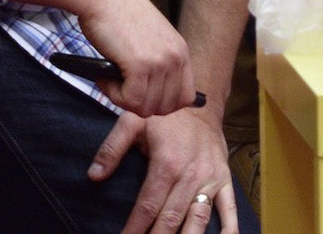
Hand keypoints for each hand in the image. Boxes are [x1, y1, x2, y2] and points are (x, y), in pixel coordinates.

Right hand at [75, 0, 196, 118]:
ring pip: (146, 107)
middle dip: (139, 104)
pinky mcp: (141, 66)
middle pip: (165, 108)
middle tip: (121, 86)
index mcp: (181, 51)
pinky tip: (105, 76)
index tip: (141, 94)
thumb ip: (160, 64)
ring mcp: (160, 62)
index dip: (161, 103)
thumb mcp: (151, 39)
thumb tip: (156, 98)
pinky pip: (130, 101)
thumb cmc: (119, 16)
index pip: (185, 97)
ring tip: (111, 78)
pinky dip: (113, 94)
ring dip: (123, 99)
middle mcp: (176, 57)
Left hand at [93, 103, 233, 233]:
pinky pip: (229, 208)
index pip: (146, 208)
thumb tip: (93, 175)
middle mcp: (190, 176)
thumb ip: (112, 148)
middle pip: (170, 220)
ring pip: (198, 220)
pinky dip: (228, 229)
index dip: (134, 230)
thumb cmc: (166, 115)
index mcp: (166, 164)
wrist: (203, 102)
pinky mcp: (224, 180)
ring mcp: (209, 180)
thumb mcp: (134, 121)